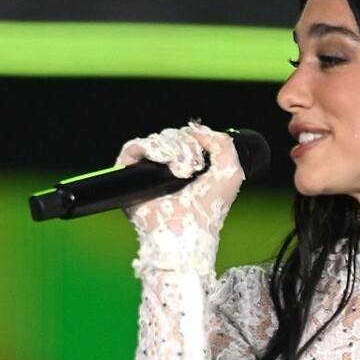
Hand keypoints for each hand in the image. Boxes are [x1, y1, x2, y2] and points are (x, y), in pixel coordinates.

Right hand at [116, 122, 246, 241]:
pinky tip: (164, 162)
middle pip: (170, 135)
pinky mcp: (129, 176)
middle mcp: (165, 168)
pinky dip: (149, 147)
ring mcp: (147, 172)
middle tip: (193, 169)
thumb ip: (222, 142)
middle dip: (185, 146)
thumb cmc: (208, 210)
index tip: (202, 158)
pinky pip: (134, 146)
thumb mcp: (230, 171)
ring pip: (154, 139)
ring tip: (182, 172)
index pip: (184, 137)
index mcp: (187, 167)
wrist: (188, 230)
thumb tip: (197, 129)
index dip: (194, 139)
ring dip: (173, 149)